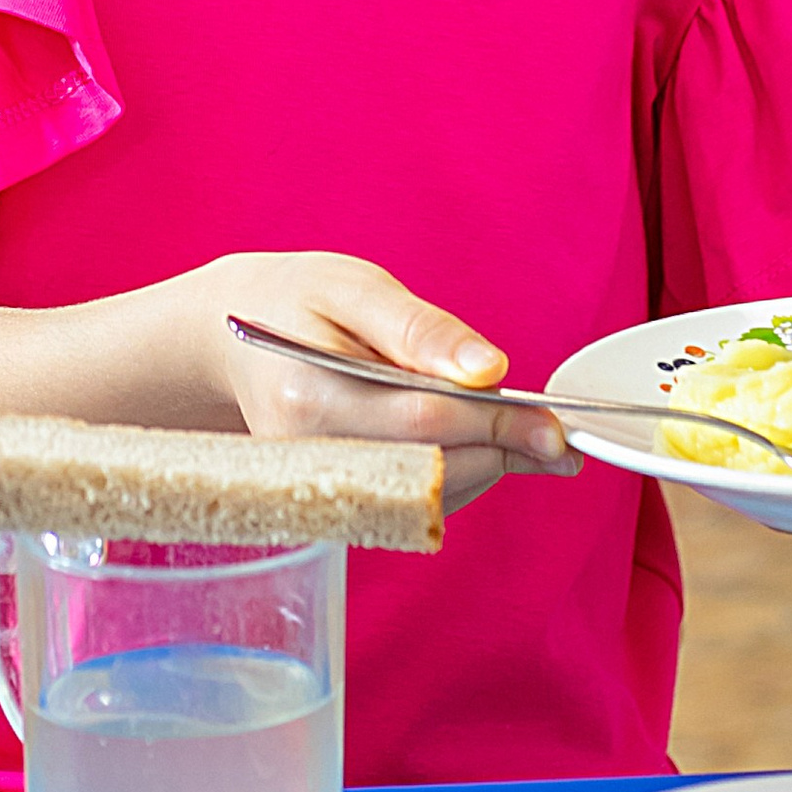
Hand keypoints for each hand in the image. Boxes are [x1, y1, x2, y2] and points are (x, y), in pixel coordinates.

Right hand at [194, 249, 576, 514]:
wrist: (234, 337)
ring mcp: (314, 489)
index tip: (557, 430)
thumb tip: (490, 371)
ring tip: (514, 429)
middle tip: (550, 432)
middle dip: (502, 449)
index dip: (500, 425)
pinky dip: (454, 475)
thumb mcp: (356, 287)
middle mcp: (304, 458)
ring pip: (428, 494)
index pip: (424, 422)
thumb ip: (422, 330)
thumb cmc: (297, 301)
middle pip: (433, 468)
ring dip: (485, 465)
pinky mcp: (330, 504)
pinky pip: (409, 501)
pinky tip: (473, 444)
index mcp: (307, 396)